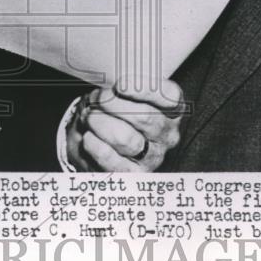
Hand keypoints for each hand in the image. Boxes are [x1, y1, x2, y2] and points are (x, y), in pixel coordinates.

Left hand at [65, 79, 182, 171]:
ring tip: (89, 117)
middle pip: (144, 117)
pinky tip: (88, 137)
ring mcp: (153, 157)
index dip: (146, 90)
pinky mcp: (134, 175)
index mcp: (172, 109)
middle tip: (96, 98)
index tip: (120, 85)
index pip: (170, 97)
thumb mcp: (120, 92)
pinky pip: (113, 161)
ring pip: (126, 139)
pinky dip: (97, 147)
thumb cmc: (113, 110)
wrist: (96, 139)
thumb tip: (108, 87)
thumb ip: (121, 87)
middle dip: (113, 105)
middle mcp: (167, 134)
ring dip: (101, 124)